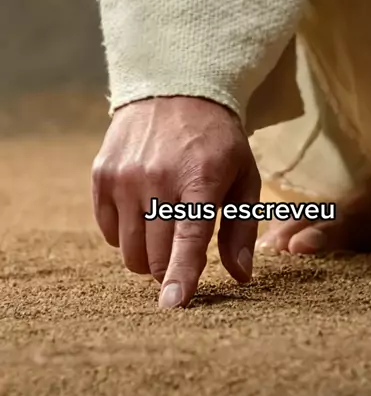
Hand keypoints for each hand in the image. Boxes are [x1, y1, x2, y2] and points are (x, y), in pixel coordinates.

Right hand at [91, 96, 260, 307]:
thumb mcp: (243, 175)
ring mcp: (125, 176)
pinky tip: (143, 210)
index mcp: (200, 179)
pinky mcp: (102, 174)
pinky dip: (125, 234)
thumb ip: (242, 227)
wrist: (174, 90)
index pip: (188, 238)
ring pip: (129, 251)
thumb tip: (241, 276)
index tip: (173, 305)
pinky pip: (108, 232)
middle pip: (156, 256)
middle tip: (183, 248)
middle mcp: (158, 178)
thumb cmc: (216, 141)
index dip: (181, 276)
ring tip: (164, 228)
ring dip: (147, 255)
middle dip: (170, 268)